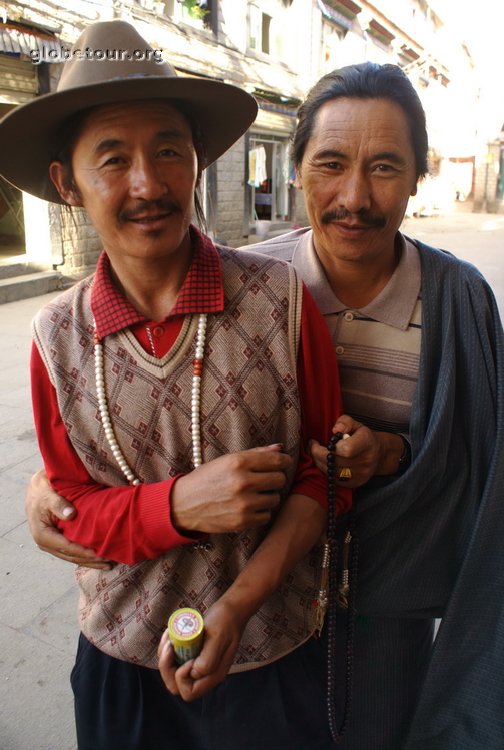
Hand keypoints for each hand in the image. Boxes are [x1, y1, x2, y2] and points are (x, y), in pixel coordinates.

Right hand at [25, 470, 111, 568]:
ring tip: (108, 565)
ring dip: (89, 562)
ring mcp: (51, 544)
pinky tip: (98, 559)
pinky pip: (72, 552)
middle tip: (109, 563)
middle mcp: (46, 543)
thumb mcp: (49, 496)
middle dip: (90, 561)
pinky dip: (85, 556)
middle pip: (71, 556)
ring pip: (72, 557)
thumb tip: (71, 515)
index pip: (67, 547)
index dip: (84, 552)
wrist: (37, 491)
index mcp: (42, 535)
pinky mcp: (57, 542)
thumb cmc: (43, 492)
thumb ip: (58, 504)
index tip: (99, 555)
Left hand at [158, 598, 244, 700]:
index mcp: (214, 675)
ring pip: (172, 673)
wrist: (231, 609)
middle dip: (167, 668)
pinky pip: (173, 660)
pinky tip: (170, 634)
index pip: (189, 692)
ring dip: (165, 657)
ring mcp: (197, 665)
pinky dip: (167, 650)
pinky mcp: (192, 655)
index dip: (181, 677)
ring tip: (169, 637)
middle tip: (170, 645)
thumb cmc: (225, 620)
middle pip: (176, 686)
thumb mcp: (217, 637)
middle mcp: (205, 674)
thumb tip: (192, 673)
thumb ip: (207, 660)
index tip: (187, 654)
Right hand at [171, 445, 291, 534]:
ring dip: (268, 496)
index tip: (283, 463)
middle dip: (275, 478)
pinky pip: (267, 515)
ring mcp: (243, 504)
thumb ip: (255, 453)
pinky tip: (249, 506)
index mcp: (238, 462)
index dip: (284, 461)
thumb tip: (279, 448)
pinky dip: (260, 511)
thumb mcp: (227, 460)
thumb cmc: (207, 479)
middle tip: (265, 479)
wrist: (184, 504)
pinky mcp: (243, 522)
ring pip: (275, 498)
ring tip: (254, 494)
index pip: (276, 460)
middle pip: (280, 479)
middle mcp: (242, 482)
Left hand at [309, 415, 402, 487]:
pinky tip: (322, 461)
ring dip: (319, 462)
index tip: (320, 441)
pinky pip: (334, 479)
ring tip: (314, 452)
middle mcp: (366, 461)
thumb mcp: (355, 424)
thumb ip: (344, 422)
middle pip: (336, 461)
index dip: (330, 447)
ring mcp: (361, 474)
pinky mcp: (355, 483)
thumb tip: (335, 430)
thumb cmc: (363, 436)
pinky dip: (325, 470)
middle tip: (312, 445)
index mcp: (367, 443)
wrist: (378, 454)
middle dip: (318, 454)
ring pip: (332, 471)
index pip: (347, 449)